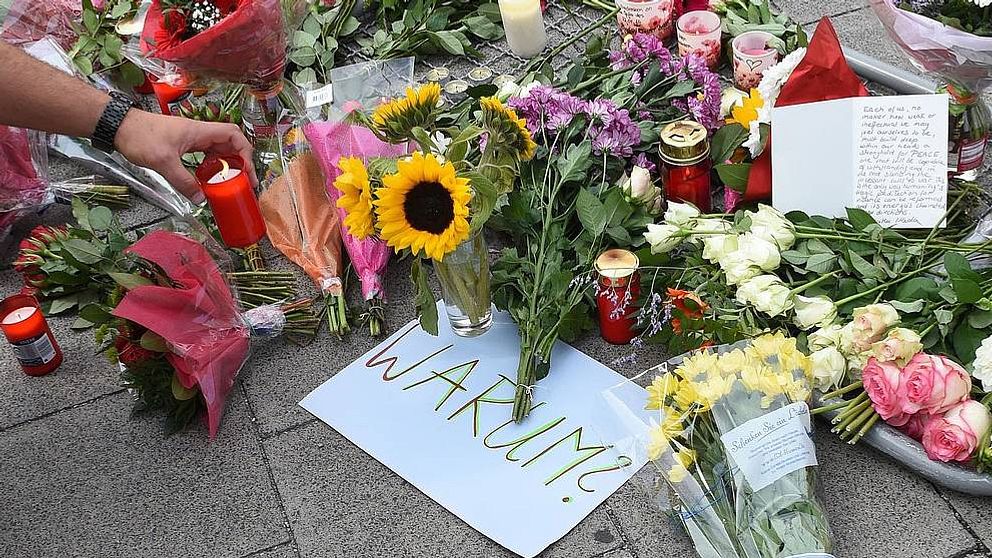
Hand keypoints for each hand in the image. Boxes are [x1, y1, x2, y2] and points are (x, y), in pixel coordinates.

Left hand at [114, 109, 257, 200]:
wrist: (119, 126)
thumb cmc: (140, 136)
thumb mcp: (163, 162)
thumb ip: (183, 181)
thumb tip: (200, 198)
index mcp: (199, 131)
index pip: (233, 135)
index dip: (245, 151)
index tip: (247, 170)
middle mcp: (199, 133)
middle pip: (229, 143)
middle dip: (240, 162)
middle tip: (243, 181)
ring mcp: (191, 138)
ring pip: (218, 150)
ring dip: (226, 164)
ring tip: (229, 182)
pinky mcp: (183, 144)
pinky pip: (205, 154)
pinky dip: (211, 166)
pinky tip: (208, 178)